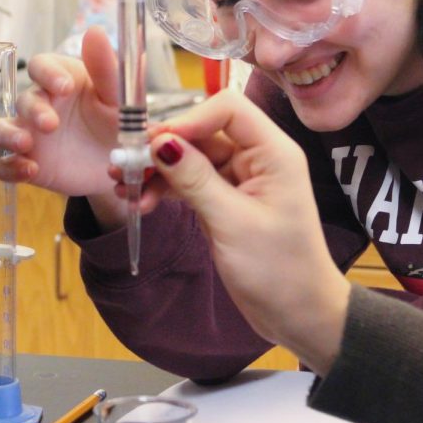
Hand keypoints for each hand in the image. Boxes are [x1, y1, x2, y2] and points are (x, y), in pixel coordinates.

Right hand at [0, 28, 121, 216]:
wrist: (123, 166)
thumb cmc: (118, 123)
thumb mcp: (119, 99)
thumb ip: (107, 69)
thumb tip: (95, 31)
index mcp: (64, 81)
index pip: (43, 65)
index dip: (48, 73)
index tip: (64, 86)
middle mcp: (44, 105)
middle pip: (24, 99)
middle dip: (34, 110)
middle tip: (51, 123)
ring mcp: (32, 134)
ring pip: (2, 128)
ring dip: (9, 135)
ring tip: (26, 145)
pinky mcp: (29, 162)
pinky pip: (5, 165)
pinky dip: (11, 167)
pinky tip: (29, 170)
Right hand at [147, 90, 349, 375]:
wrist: (299, 312)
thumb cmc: (278, 270)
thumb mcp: (232, 223)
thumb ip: (195, 180)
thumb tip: (161, 142)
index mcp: (274, 153)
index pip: (229, 109)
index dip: (189, 119)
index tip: (153, 144)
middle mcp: (261, 158)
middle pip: (206, 132)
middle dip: (164, 146)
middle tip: (123, 166)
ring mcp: (244, 179)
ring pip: (194, 157)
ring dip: (159, 170)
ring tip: (124, 188)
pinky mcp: (230, 200)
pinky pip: (194, 181)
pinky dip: (169, 188)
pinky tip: (144, 202)